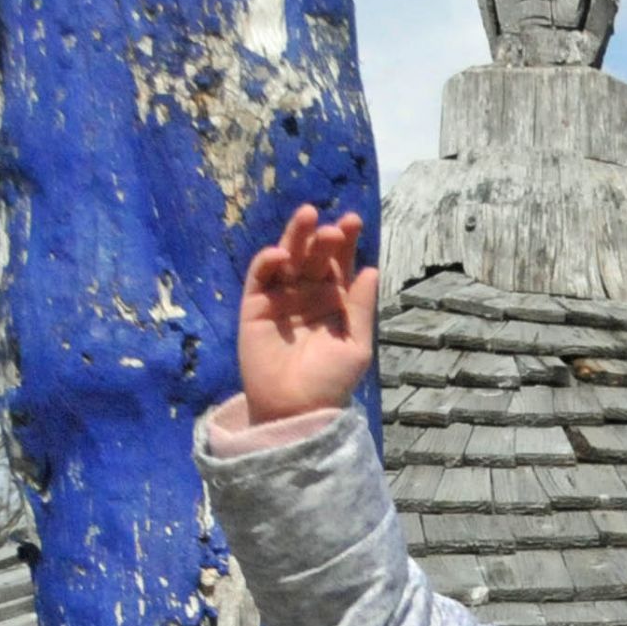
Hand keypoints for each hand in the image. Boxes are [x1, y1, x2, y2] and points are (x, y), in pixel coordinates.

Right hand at [237, 204, 377, 422]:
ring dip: (295, 237)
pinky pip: (260, 277)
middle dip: (322, 237)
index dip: (346, 242)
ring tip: (307, 217)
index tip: (353, 222)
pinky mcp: (255, 305)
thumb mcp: (355, 345)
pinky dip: (268, 262)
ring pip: (287, 258)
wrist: (297, 409)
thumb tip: (372, 269)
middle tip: (333, 227)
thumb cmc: (330, 381)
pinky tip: (281, 254)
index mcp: (334, 300)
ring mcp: (281, 297)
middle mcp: (307, 293)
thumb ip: (360, 308)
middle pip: (314, 255)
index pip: (340, 263)